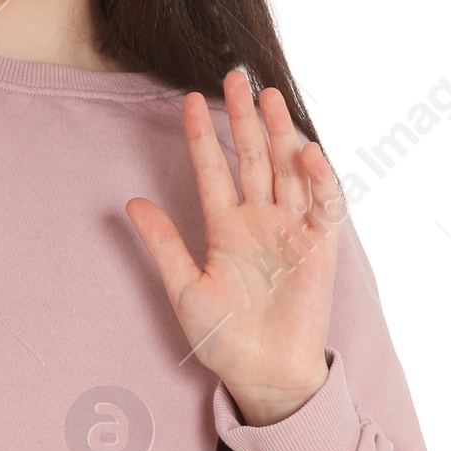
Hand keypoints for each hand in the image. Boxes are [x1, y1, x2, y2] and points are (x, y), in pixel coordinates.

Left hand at [124, 71, 340, 425]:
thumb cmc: (222, 337)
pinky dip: (317, 178)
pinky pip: (321, 205)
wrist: (264, 374)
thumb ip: (162, 244)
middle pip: (252, 157)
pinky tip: (305, 150)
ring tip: (267, 95)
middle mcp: (259, 220)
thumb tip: (129, 202)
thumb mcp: (185, 288)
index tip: (186, 100)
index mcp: (225, 227)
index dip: (201, 136)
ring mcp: (291, 230)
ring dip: (279, 133)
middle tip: (233, 76)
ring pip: (286, 170)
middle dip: (242, 118)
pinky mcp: (320, 247)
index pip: (212, 170)